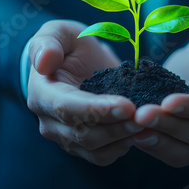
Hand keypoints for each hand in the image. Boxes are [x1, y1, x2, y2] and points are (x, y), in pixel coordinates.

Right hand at [27, 20, 141, 165]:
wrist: (75, 64)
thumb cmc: (68, 46)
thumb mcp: (59, 32)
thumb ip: (48, 42)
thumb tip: (44, 63)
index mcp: (42, 92)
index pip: (66, 107)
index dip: (96, 109)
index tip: (127, 106)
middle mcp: (48, 121)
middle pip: (83, 134)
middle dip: (117, 127)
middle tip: (145, 116)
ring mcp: (64, 137)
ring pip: (94, 149)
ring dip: (122, 139)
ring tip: (145, 124)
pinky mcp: (80, 146)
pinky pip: (101, 156)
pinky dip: (121, 148)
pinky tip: (137, 133)